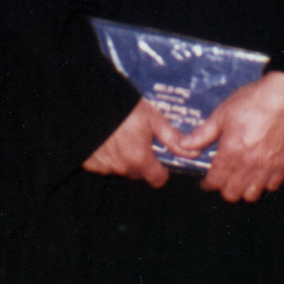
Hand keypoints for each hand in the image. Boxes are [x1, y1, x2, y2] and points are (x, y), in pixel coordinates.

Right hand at [83, 98, 197, 187]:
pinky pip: (104, 166)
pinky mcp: (90, 164)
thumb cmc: (125, 109)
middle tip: (139, 139)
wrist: (93, 103)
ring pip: (122, 169)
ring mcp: (105, 167)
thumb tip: (193, 152)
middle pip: (139, 173)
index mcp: (140, 159)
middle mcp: (123, 168)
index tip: (159, 159)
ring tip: (122, 135)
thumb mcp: (153, 119)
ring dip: (124, 158)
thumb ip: (172, 138)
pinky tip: (107, 139)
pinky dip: (107, 157)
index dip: (161, 171)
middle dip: (142, 161)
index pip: (157, 180)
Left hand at [181, 72, 283, 202]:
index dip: (208, 183)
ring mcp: (268, 166)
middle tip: (224, 178)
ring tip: (241, 178)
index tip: (207, 180)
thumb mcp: (222, 113)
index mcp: (231, 151)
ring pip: (252, 195)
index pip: (215, 181)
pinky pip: (272, 186)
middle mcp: (249, 164)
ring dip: (244, 190)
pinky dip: (265, 184)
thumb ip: (203, 134)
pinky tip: (260, 173)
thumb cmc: (252, 101)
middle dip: (224, 188)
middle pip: (232, 194)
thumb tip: (183, 145)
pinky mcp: (283, 163)